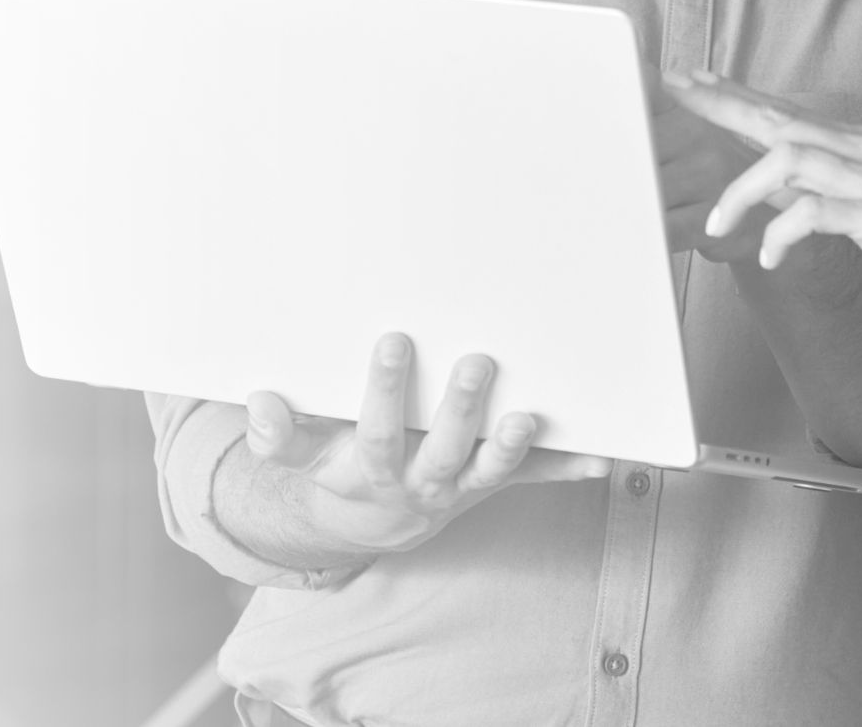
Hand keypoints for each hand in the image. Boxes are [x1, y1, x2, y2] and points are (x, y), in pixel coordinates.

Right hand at [244, 333, 612, 554]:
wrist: (372, 522)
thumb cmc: (336, 466)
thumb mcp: (300, 456)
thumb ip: (278, 433)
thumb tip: (257, 404)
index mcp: (373, 469)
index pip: (378, 432)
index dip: (384, 392)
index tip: (393, 339)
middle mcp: (422, 483)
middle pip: (444, 450)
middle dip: (461, 408)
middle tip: (478, 360)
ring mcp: (462, 486)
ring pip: (490, 470)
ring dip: (514, 445)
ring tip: (532, 414)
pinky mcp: (492, 483)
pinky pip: (533, 478)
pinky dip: (568, 468)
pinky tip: (604, 456)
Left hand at [662, 71, 861, 327]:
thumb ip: (817, 183)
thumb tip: (764, 184)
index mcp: (852, 141)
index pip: (781, 107)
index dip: (732, 92)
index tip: (688, 80)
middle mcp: (857, 149)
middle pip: (776, 116)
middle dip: (720, 106)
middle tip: (675, 96)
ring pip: (788, 159)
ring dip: (743, 189)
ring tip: (718, 221)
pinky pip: (816, 214)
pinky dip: (782, 234)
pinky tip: (769, 257)